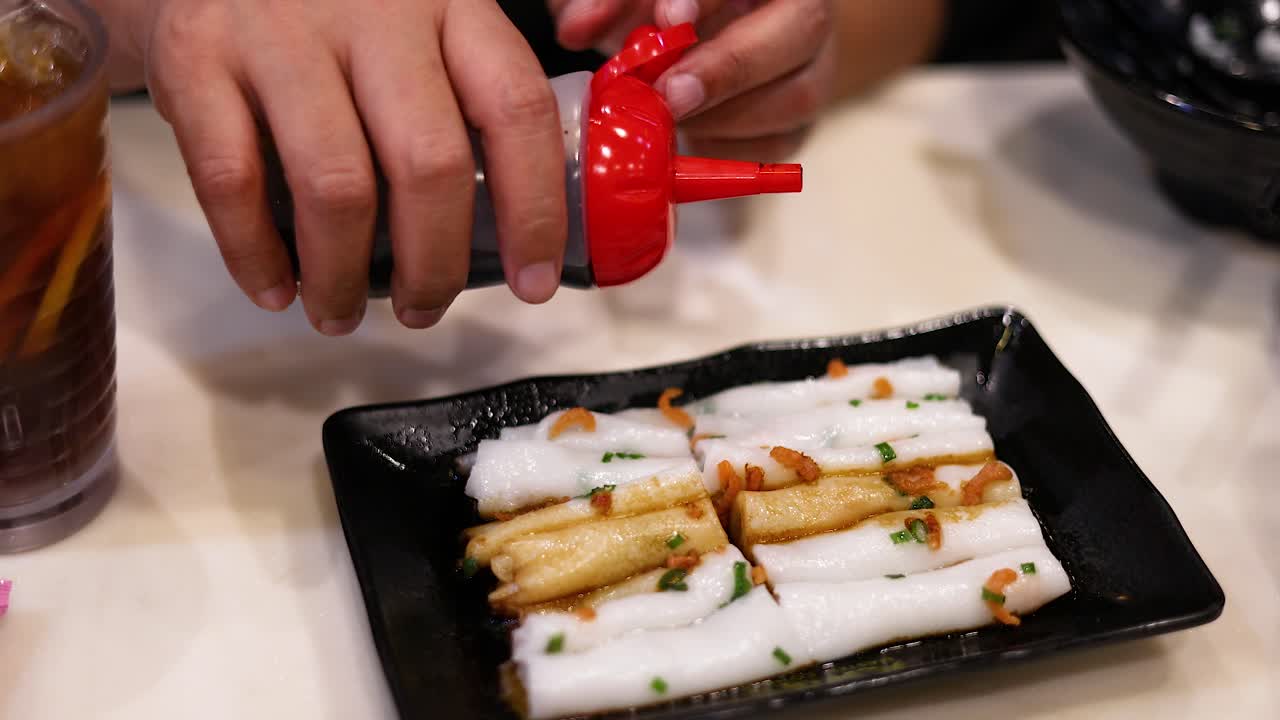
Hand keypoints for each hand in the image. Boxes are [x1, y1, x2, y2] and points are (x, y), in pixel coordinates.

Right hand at [109, 0, 566, 333]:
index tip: (531, 282)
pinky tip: (275, 289)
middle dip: (435, 263)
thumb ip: (488, 73)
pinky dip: (255, 253)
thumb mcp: (425, 15)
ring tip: (341, 312)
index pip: (516, 108)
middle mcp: (374, 9)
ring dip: (343, 275)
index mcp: (450, 2)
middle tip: (426, 308)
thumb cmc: (336, 12)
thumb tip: (546, 147)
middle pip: (428, 162)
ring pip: (336, 184)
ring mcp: (280, 31)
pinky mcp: (196, 55)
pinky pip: (231, 179)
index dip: (534, 208)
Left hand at [550, 0, 835, 160]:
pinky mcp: (799, 122)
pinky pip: (778, 144)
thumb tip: (576, 28)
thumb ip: (602, 0)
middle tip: (670, 94)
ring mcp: (814, 66)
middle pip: (802, 28)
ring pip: (798, 93)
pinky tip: (687, 139)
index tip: (668, 20)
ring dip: (723, 116)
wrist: (698, 43)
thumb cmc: (657, 11)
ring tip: (667, 118)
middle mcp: (803, 11)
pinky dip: (727, 149)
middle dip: (730, 66)